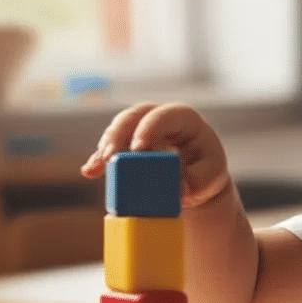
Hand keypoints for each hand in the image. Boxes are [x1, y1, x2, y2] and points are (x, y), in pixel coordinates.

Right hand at [80, 102, 231, 209]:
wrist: (195, 178)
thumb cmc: (205, 170)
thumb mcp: (211, 175)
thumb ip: (200, 179)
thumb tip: (181, 187)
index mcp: (183, 119)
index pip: (164, 115)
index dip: (149, 127)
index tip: (138, 147)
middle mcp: (158, 119)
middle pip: (134, 116)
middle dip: (119, 134)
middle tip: (110, 155)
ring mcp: (139, 129)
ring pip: (118, 129)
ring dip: (106, 146)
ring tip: (98, 166)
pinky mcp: (126, 144)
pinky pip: (111, 148)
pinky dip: (100, 159)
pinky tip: (90, 171)